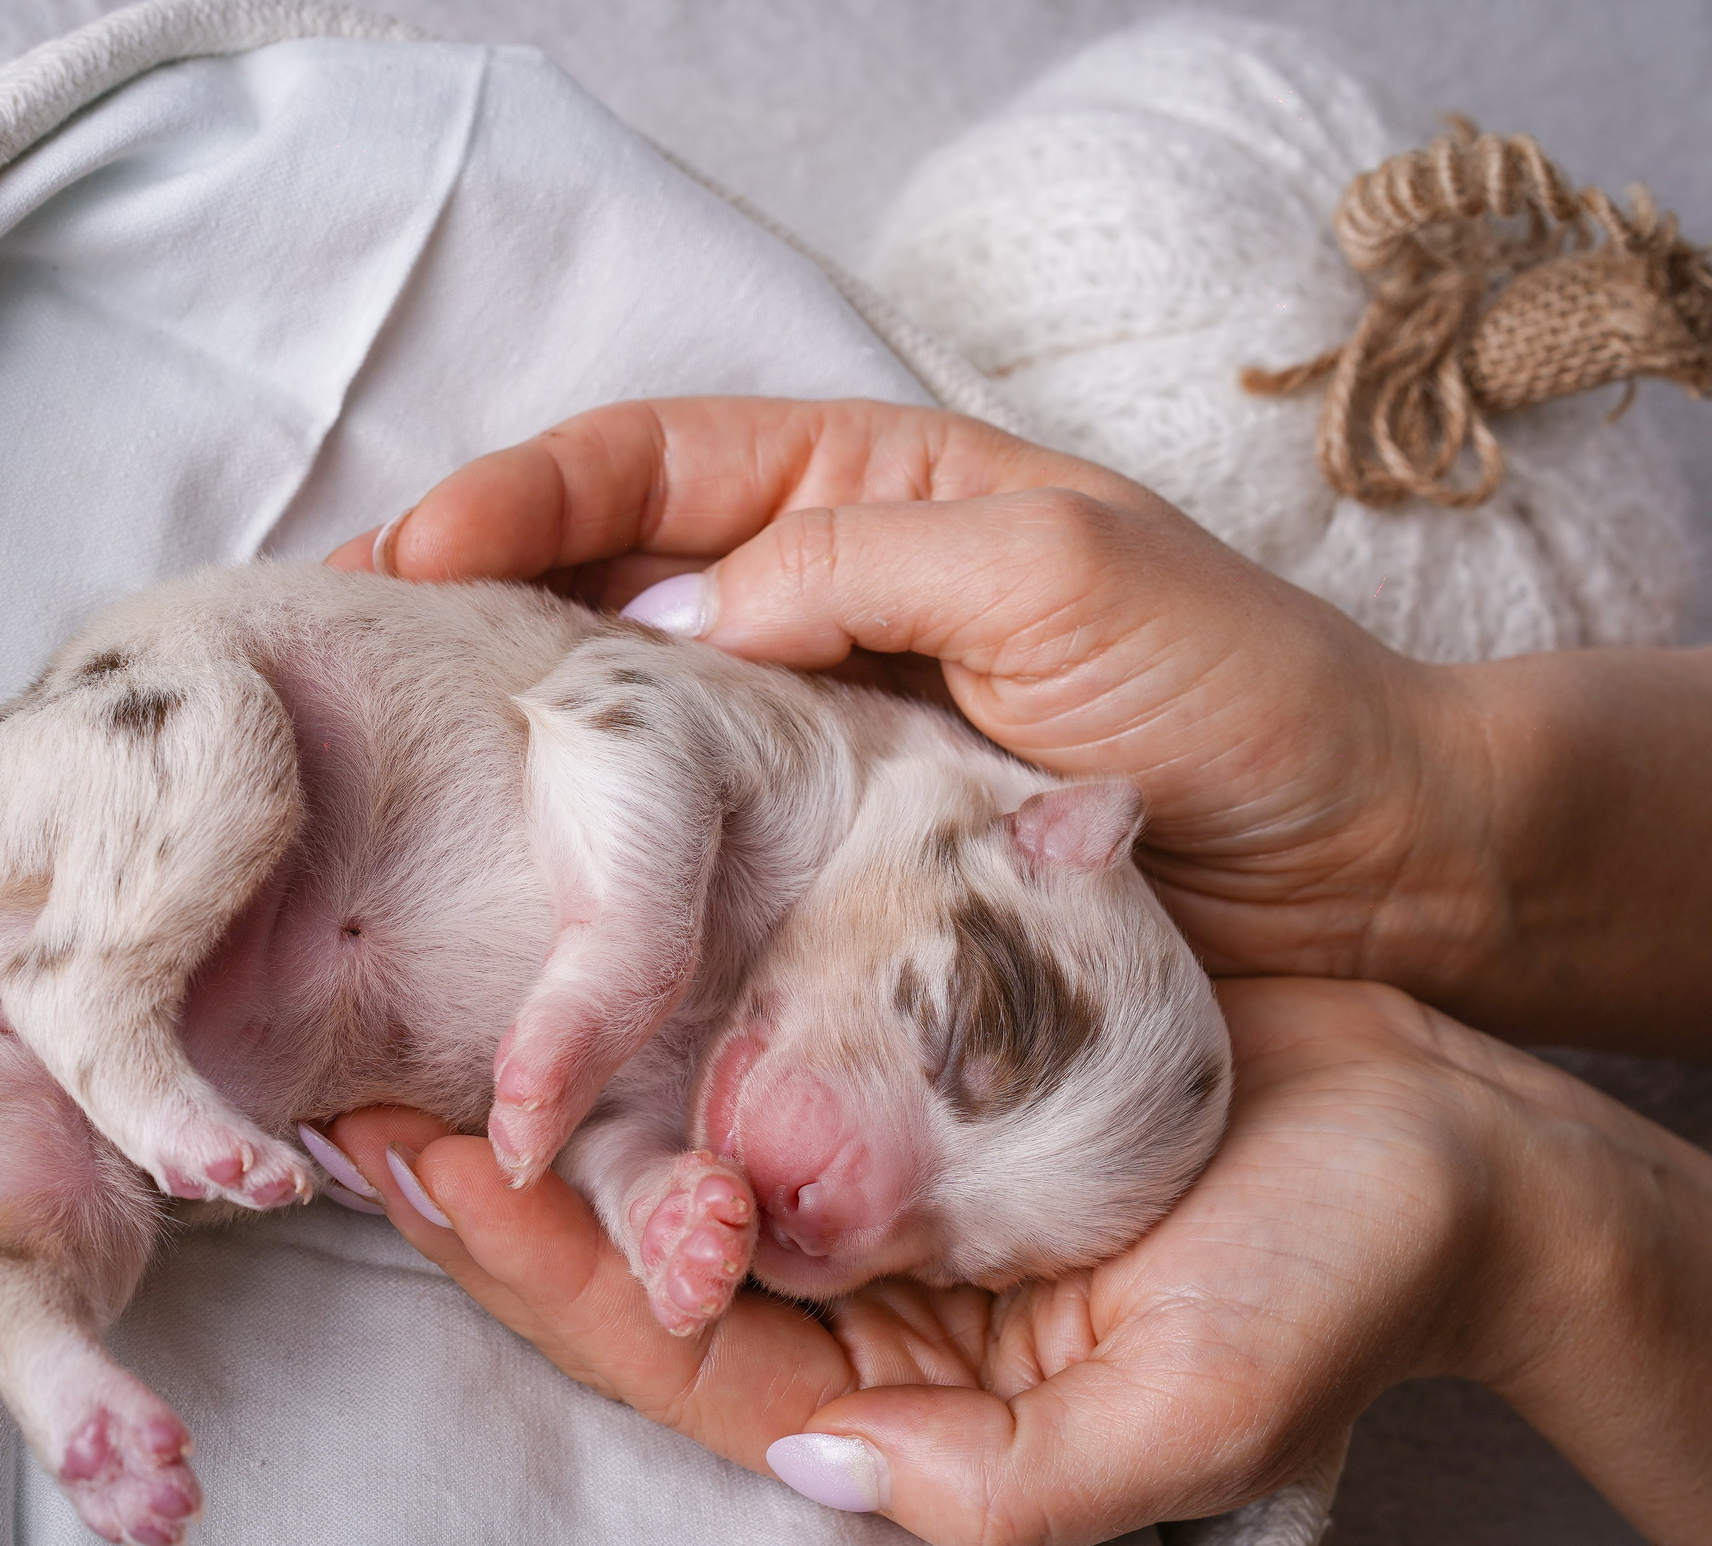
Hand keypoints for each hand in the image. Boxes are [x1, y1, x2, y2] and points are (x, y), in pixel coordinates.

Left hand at [327, 978, 1604, 1545]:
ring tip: (452, 992)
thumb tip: (818, 1458)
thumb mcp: (1195, 1413)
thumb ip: (1003, 1478)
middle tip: (369, 1082)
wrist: (1464, 1146)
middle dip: (516, 1176)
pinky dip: (696, 990)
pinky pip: (789, 1032)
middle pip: (651, 1243)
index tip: (423, 1177)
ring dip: (582, 1071)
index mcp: (905, 1390)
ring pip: (701, 1134)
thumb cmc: (1348, 1280)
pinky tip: (620, 923)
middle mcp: (875, 1286)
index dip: (544, 1271)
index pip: (681, 1345)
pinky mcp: (941, 1063)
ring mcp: (900, 1172)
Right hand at [329, 398, 1500, 987]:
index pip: (645, 467)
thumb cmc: (1241, 692)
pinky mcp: (847, 879)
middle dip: (466, 622)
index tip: (400, 563)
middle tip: (338, 679)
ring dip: (517, 759)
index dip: (514, 501)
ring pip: (636, 740)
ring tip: (387, 802)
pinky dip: (611, 881)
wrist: (1373, 872)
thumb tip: (666, 630)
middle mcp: (825, 616)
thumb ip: (851, 565)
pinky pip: (703, 864)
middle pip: (605, 592)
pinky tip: (534, 912)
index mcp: (868, 496)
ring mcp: (827, 753)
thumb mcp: (1051, 569)